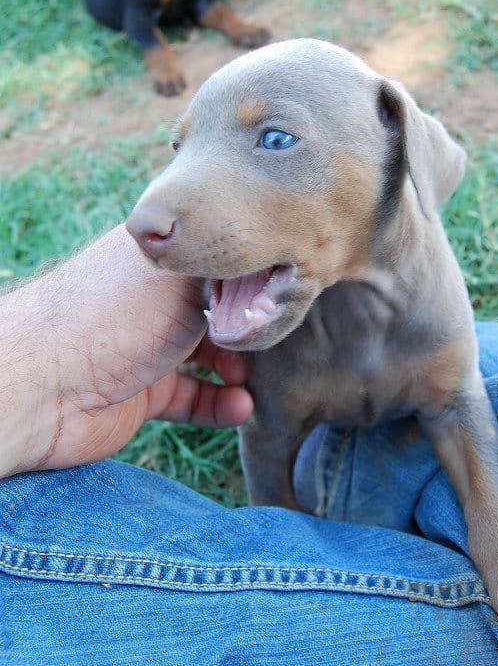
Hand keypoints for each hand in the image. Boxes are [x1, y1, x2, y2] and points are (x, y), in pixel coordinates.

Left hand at [0, 225, 252, 477]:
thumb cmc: (117, 315)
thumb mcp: (184, 277)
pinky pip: (193, 397)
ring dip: (235, 370)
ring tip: (250, 380)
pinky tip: (238, 407)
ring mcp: (147, 346)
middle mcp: (153, 299)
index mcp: (159, 258)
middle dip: (245, 326)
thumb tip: (266, 269)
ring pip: (207, 356)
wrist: (47, 382)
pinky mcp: (144, 392)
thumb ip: (226, 271)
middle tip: (271, 339)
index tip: (281, 289)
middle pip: (215, 310)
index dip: (249, 274)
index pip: (216, 258)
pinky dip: (218, 404)